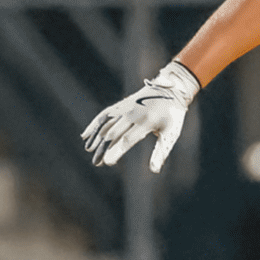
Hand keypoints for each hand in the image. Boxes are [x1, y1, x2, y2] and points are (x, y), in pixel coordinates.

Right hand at [81, 60, 199, 172]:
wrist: (172, 89)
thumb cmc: (173, 115)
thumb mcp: (171, 133)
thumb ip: (161, 152)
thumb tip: (154, 171)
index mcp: (148, 122)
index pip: (129, 139)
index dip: (117, 150)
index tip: (108, 162)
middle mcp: (134, 113)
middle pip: (115, 132)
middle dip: (104, 148)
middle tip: (97, 163)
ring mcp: (127, 107)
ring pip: (107, 123)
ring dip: (97, 136)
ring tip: (89, 150)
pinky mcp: (122, 104)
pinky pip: (106, 114)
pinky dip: (95, 124)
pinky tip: (86, 135)